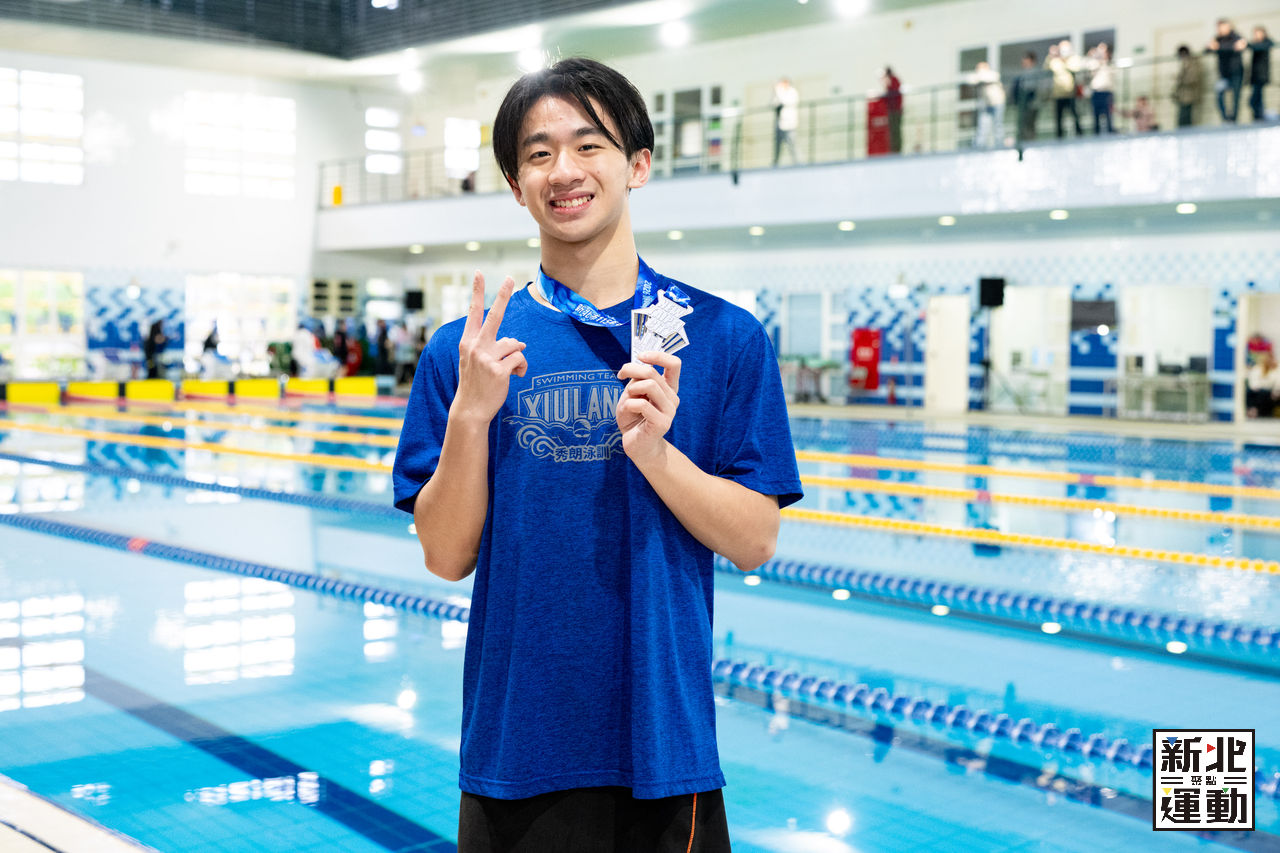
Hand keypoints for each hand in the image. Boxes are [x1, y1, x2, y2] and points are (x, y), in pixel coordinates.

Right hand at [452, 272, 525, 422]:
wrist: (470, 409)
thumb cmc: (476, 383)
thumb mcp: (476, 361)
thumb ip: (493, 347)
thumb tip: (518, 343)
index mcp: (468, 342)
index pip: (473, 312)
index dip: (476, 292)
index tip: (479, 273)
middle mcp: (476, 347)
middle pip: (495, 316)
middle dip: (503, 295)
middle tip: (510, 277)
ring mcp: (487, 358)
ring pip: (514, 344)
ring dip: (517, 357)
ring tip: (510, 370)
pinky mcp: (499, 370)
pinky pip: (520, 360)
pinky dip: (521, 368)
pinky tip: (514, 377)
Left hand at [616, 352, 680, 464]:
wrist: (637, 445)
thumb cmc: (633, 418)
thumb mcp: (632, 394)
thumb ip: (637, 380)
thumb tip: (636, 366)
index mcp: (668, 388)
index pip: (674, 364)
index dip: (658, 355)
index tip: (641, 357)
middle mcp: (672, 397)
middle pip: (653, 372)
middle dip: (631, 369)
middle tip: (621, 376)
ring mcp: (670, 410)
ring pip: (650, 385)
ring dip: (632, 388)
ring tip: (627, 399)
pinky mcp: (662, 423)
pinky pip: (642, 405)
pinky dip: (629, 404)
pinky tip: (627, 411)